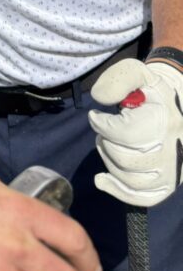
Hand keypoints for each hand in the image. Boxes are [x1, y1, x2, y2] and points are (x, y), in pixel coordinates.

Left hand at [88, 56, 182, 205]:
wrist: (178, 109)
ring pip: (128, 177)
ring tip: (110, 143)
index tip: (96, 116)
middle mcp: (171, 149)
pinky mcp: (167, 185)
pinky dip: (118, 190)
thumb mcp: (137, 73)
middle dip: (106, 141)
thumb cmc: (151, 91)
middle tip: (106, 130)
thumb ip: (117, 80)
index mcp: (164, 121)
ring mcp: (171, 171)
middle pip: (123, 157)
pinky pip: (141, 198)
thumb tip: (99, 99)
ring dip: (109, 160)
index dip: (101, 124)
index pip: (125, 133)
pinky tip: (102, 179)